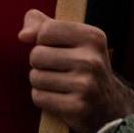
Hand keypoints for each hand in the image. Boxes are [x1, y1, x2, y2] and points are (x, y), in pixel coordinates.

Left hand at [17, 10, 131, 132]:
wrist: (110, 106)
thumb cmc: (81, 65)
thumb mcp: (70, 38)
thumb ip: (42, 24)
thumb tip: (23, 35)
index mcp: (92, 38)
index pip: (45, 30)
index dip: (44, 41)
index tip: (60, 50)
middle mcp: (92, 61)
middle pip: (36, 55)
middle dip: (40, 64)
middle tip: (59, 70)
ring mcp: (86, 86)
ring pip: (35, 77)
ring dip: (41, 83)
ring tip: (61, 85)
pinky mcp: (77, 108)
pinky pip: (39, 97)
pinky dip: (43, 99)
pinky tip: (60, 99)